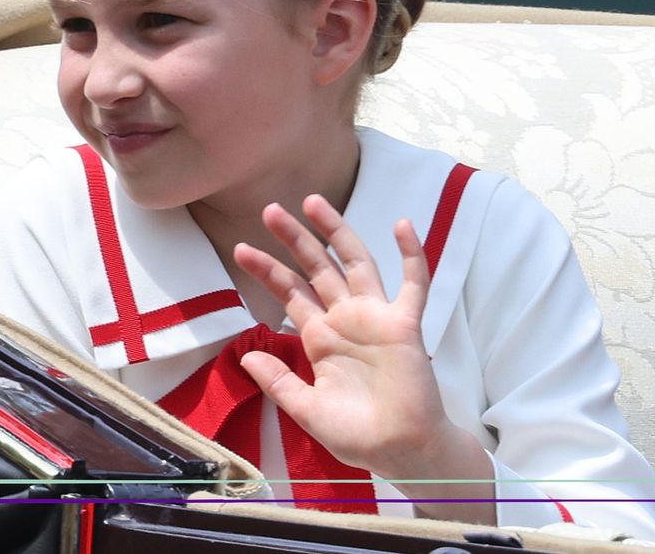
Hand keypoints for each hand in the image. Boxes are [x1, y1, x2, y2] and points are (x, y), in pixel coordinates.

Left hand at [232, 195, 455, 479]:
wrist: (401, 453)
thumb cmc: (357, 435)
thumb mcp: (306, 409)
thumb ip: (278, 382)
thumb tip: (245, 355)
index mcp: (320, 338)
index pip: (290, 292)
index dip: (267, 270)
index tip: (241, 248)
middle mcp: (345, 319)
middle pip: (317, 268)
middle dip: (295, 239)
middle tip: (270, 210)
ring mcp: (376, 318)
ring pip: (356, 263)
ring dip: (337, 232)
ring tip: (314, 202)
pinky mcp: (405, 325)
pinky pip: (413, 285)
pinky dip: (411, 255)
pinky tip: (403, 225)